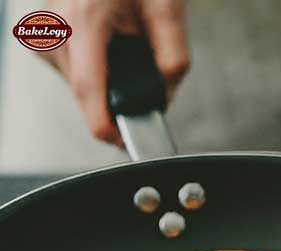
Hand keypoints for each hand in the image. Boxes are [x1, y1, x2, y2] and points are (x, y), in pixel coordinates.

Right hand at [42, 0, 188, 145]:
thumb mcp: (166, 7)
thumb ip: (174, 57)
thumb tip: (166, 97)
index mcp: (83, 22)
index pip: (89, 93)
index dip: (107, 127)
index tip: (124, 142)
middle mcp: (55, 29)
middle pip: (88, 95)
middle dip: (120, 97)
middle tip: (143, 71)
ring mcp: (44, 33)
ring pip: (80, 86)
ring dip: (107, 82)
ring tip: (123, 47)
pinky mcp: (42, 37)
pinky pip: (72, 72)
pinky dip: (95, 70)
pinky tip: (107, 45)